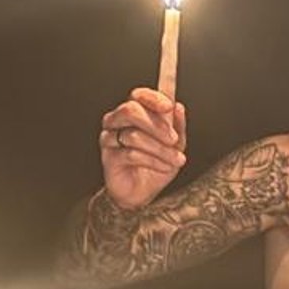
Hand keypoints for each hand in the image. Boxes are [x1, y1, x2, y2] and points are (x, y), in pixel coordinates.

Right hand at [98, 88, 186, 210]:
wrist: (142, 193)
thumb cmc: (157, 165)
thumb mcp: (175, 146)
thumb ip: (177, 126)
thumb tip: (179, 107)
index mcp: (135, 113)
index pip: (139, 95)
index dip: (153, 97)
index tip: (169, 106)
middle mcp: (118, 121)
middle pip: (131, 110)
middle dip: (157, 125)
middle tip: (174, 140)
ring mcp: (111, 137)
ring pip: (133, 135)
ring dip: (160, 149)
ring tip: (176, 160)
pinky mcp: (109, 156)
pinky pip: (131, 154)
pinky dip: (153, 161)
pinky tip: (164, 167)